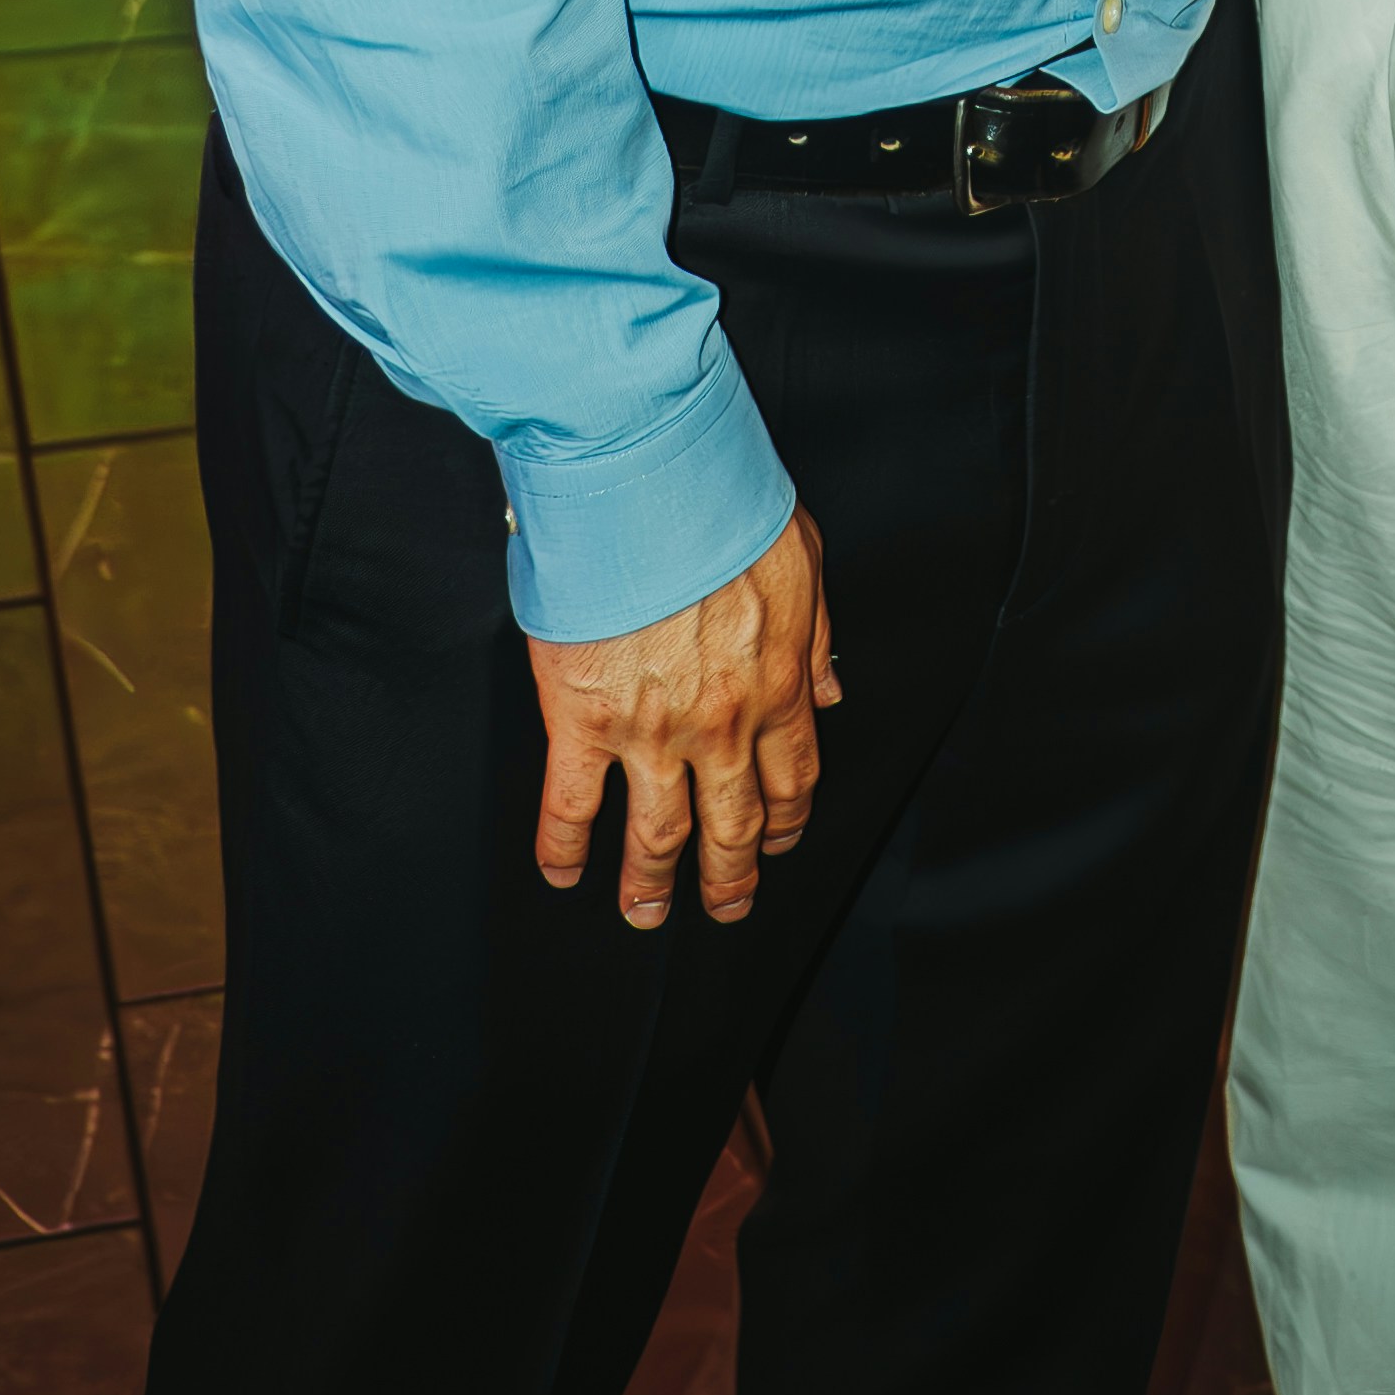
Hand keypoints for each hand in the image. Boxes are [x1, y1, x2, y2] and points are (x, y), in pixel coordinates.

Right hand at [530, 505, 837, 930]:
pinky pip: (570, 806)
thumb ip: (819, 635)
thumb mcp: (801, 558)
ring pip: (656, 835)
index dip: (785, 822)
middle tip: (724, 906)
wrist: (645, 482)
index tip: (777, 841)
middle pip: (731, 825)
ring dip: (653, 885)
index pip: (792, 779)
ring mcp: (649, 730)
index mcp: (777, 682)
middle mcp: (720, 723)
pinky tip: (563, 873)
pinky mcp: (582, 720)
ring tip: (647, 913)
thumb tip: (830, 694)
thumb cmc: (721, 503)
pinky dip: (564, 849)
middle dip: (728, 877)